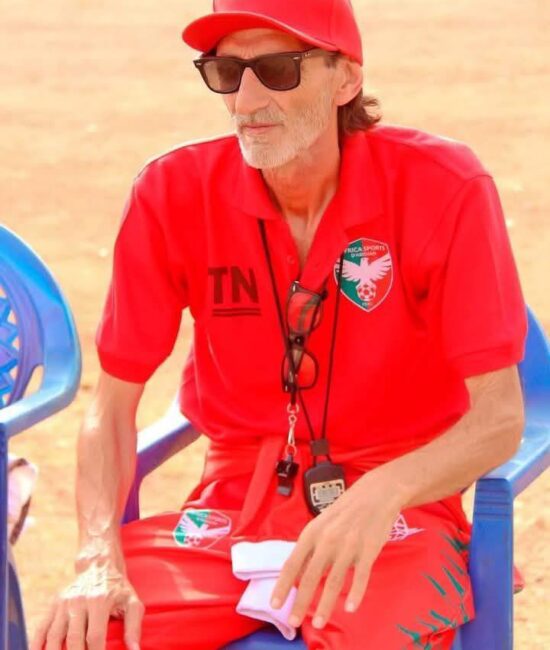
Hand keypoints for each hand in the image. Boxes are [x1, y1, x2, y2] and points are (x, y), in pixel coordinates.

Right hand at [31, 561, 143, 649]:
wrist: (98, 566)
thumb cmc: (117, 589)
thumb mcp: (132, 602)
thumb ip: (133, 627)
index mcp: (99, 601)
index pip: (95, 637)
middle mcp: (79, 601)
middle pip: (73, 640)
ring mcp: (64, 603)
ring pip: (54, 636)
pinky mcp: (54, 604)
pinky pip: (42, 628)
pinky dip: (36, 644)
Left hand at [270, 472, 402, 629]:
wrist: (375, 494)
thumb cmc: (345, 510)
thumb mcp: (321, 524)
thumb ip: (311, 547)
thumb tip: (296, 573)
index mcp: (312, 533)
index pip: (292, 563)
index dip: (282, 585)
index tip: (274, 604)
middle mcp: (327, 540)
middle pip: (310, 577)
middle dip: (300, 603)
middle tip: (293, 623)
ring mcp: (348, 546)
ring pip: (333, 582)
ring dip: (325, 606)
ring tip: (318, 623)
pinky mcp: (368, 550)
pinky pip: (361, 577)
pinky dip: (355, 594)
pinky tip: (350, 608)